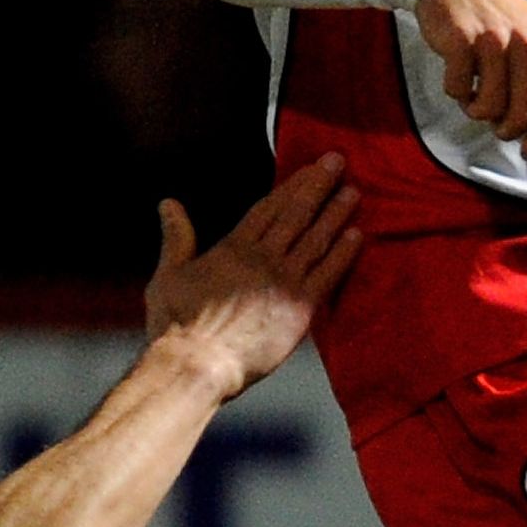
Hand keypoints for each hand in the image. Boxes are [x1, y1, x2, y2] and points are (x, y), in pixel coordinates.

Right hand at [145, 154, 363, 397]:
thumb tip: (168, 204)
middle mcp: (263, 258)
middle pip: (297, 214)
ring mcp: (284, 282)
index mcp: (233, 247)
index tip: (309, 168)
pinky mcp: (301, 309)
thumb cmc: (175, 324)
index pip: (269, 207)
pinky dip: (344, 254)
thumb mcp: (168, 274)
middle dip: (319, 185)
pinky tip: (357, 235)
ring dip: (336, 213)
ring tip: (353, 193)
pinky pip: (328, 275)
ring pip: (317, 239)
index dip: (291, 185)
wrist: (196, 363)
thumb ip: (176, 237)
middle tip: (338, 162)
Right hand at [414, 0, 526, 156]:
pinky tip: (456, 77)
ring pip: (489, 105)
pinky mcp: (462, 40)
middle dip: (506, 128)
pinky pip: (459, 88)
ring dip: (477, 110)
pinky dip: (455, 91)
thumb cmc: (491, 16)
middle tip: (495, 126)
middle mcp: (526, 42)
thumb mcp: (526, 37)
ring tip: (472, 97)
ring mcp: (494, 40)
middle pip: (522, 112)